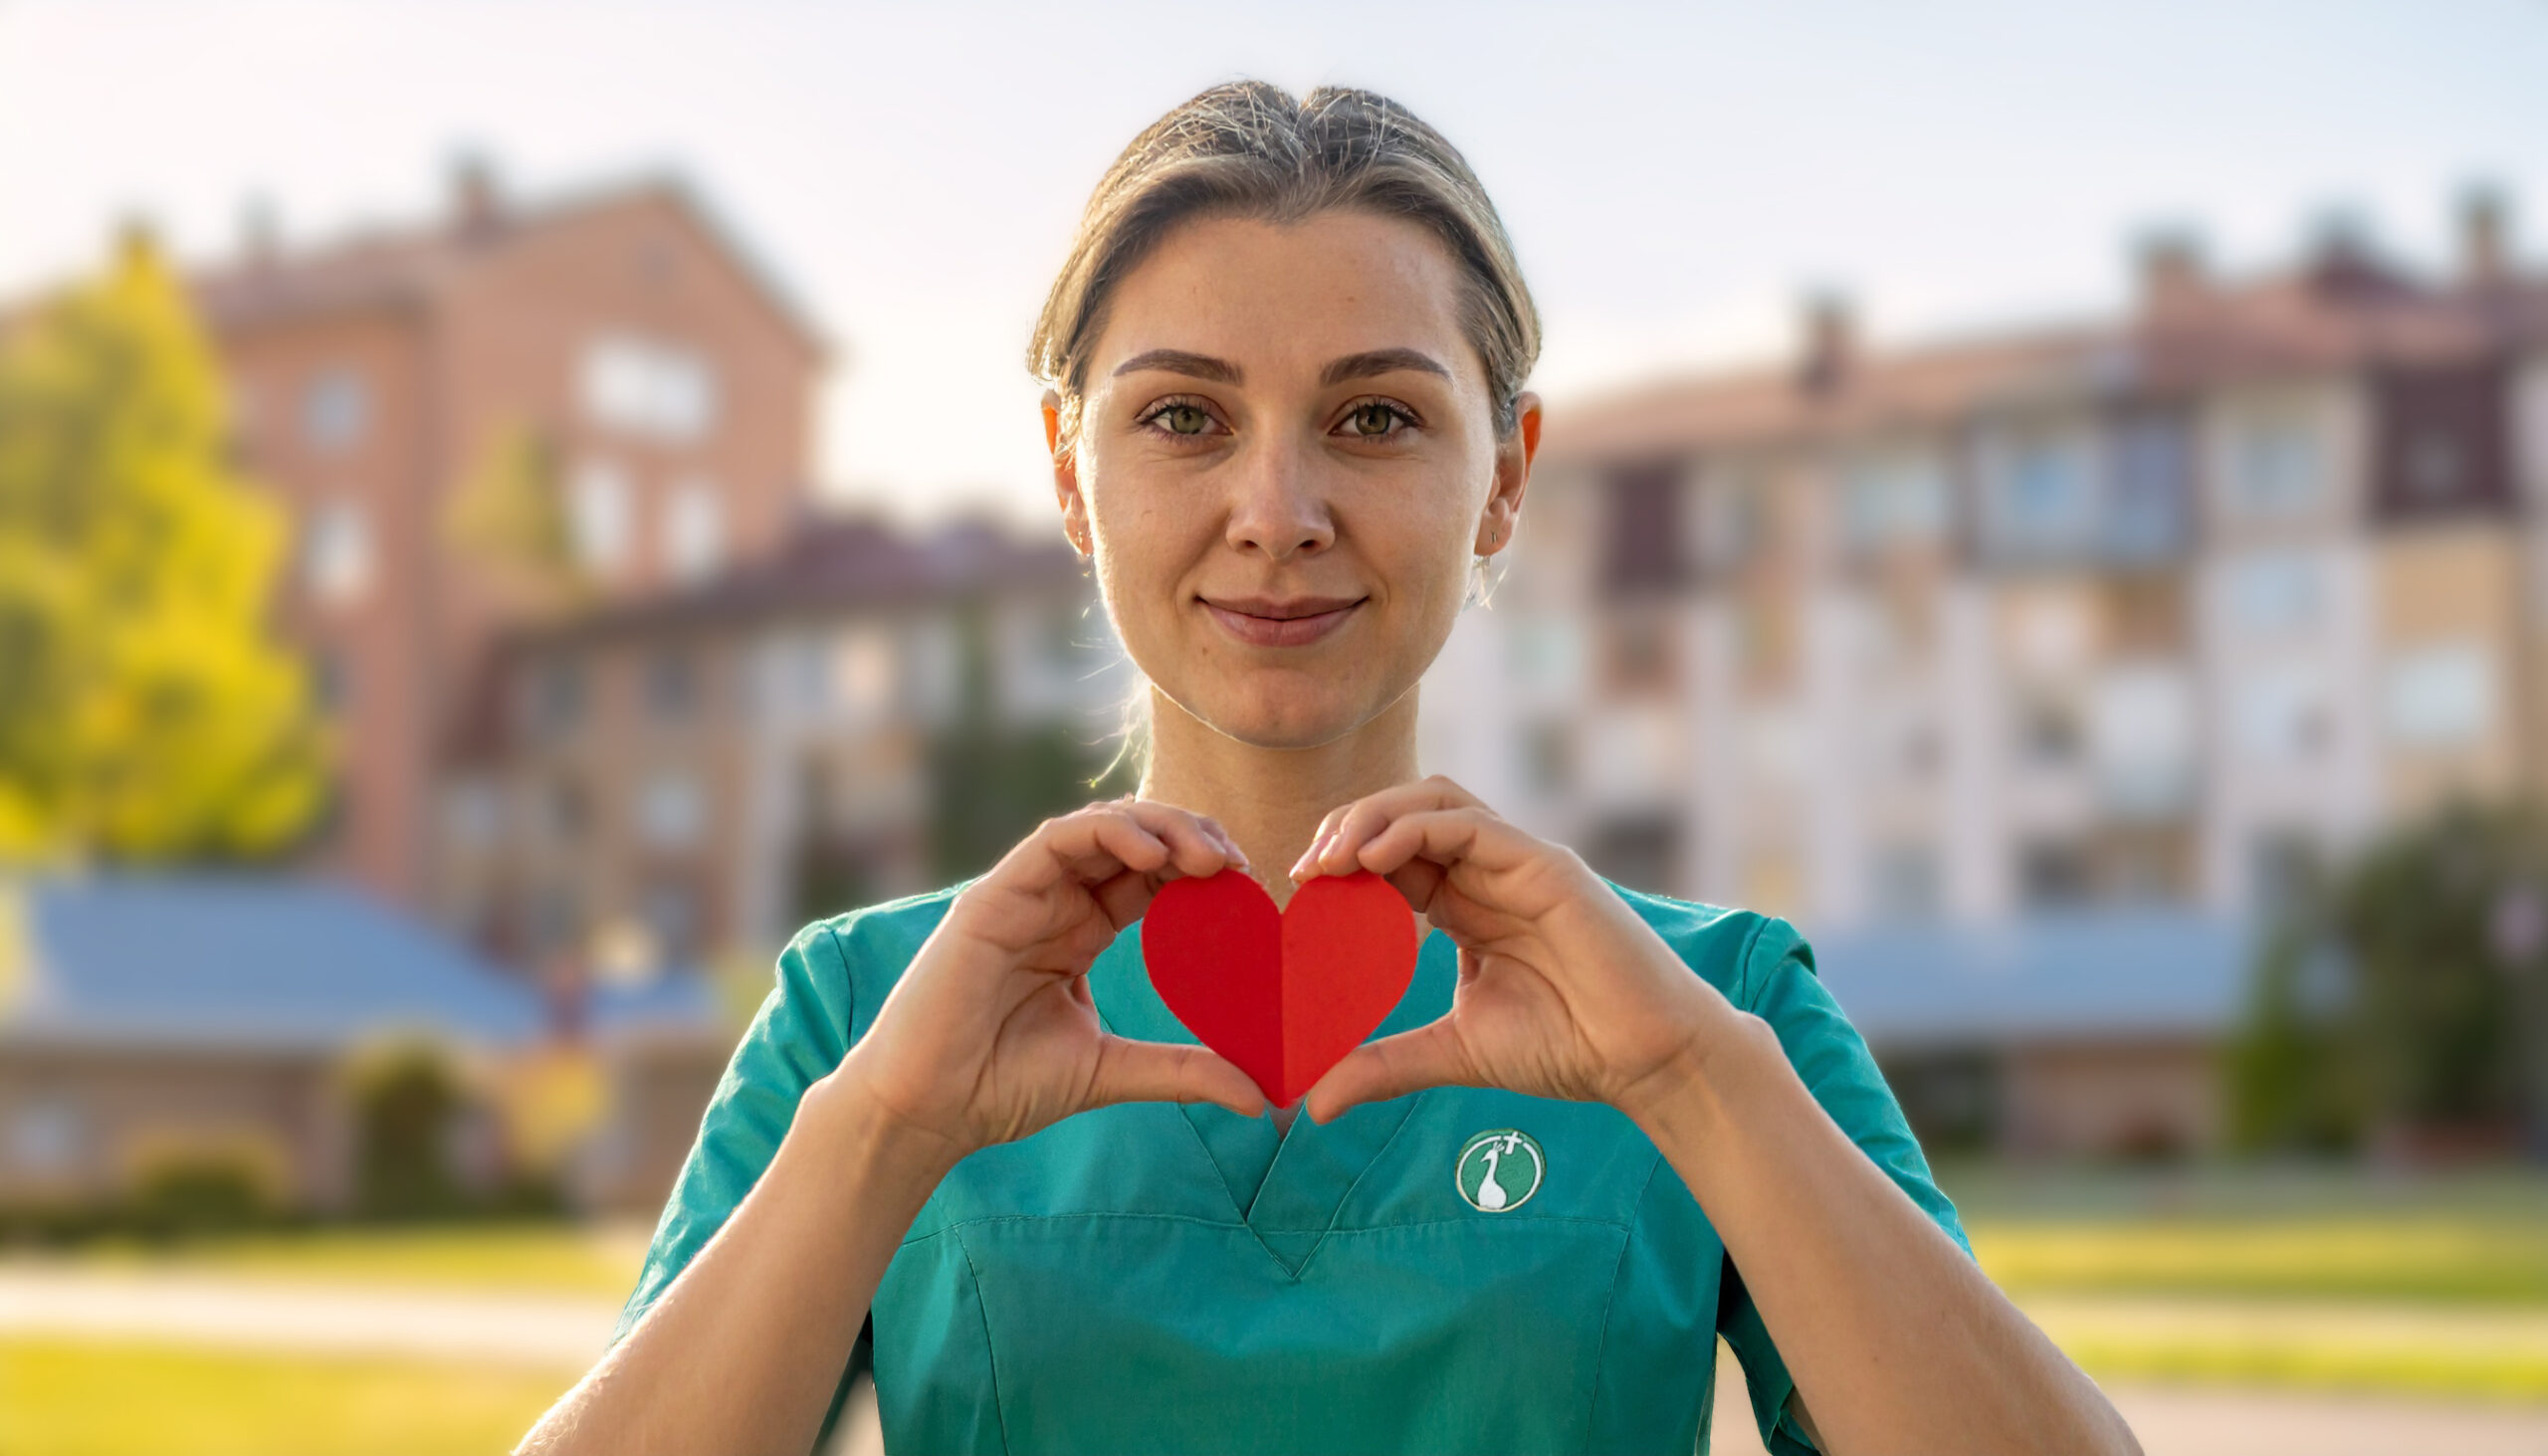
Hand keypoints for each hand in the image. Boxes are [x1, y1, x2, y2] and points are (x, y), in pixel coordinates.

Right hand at [830, 798, 1268, 1160]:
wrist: (931, 1109)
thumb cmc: (1004, 1087)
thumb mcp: (1112, 1071)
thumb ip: (1183, 1071)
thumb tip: (1261, 1099)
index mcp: (1081, 931)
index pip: (1151, 876)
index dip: (1202, 870)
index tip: (1252, 888)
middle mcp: (1055, 902)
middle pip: (1134, 839)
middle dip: (1192, 837)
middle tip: (1241, 865)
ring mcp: (1025, 893)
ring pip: (1101, 826)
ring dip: (1161, 827)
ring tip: (1210, 857)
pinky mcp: (994, 894)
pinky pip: (1056, 839)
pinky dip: (1108, 833)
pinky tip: (1154, 855)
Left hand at [1291, 775, 1744, 1125]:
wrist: (1644, 1061)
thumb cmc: (1567, 1048)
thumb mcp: (1453, 1052)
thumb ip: (1384, 1065)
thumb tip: (1311, 1104)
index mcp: (1466, 904)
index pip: (1391, 856)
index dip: (1339, 864)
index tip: (1298, 895)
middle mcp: (1488, 871)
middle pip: (1404, 812)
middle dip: (1345, 828)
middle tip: (1303, 871)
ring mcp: (1517, 861)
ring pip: (1432, 799)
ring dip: (1371, 816)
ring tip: (1330, 859)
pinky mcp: (1544, 863)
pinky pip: (1467, 821)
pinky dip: (1411, 828)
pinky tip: (1372, 860)